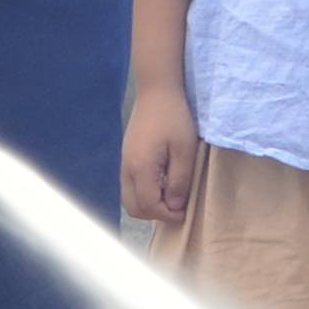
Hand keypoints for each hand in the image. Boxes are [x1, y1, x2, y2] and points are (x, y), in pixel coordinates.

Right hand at [122, 80, 201, 225]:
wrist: (156, 92)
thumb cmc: (174, 119)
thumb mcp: (184, 150)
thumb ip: (179, 181)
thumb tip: (174, 206)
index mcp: (141, 168)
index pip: (149, 206)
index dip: (167, 215)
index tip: (184, 212)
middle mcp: (127, 169)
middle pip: (133, 207)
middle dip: (155, 214)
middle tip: (176, 207)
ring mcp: (124, 163)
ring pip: (129, 198)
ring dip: (148, 204)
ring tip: (170, 196)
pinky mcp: (126, 157)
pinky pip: (129, 186)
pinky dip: (143, 193)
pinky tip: (161, 184)